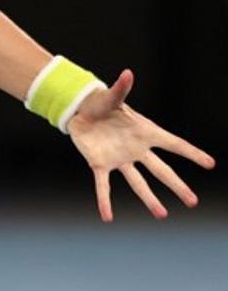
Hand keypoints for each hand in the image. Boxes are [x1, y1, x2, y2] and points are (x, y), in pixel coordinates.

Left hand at [68, 68, 215, 221]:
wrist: (79, 111)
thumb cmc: (101, 103)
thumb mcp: (111, 96)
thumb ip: (121, 88)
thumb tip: (128, 73)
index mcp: (144, 132)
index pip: (173, 144)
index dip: (191, 153)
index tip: (210, 164)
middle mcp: (136, 149)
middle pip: (161, 170)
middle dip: (177, 186)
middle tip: (193, 202)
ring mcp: (120, 159)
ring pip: (137, 182)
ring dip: (149, 199)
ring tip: (162, 215)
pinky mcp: (100, 164)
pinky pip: (104, 186)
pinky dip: (104, 201)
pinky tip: (107, 217)